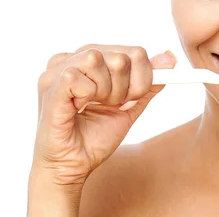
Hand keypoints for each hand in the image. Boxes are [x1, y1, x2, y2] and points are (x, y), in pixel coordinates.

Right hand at [31, 44, 175, 187]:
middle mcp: (73, 58)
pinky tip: (78, 108)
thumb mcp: (130, 106)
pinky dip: (87, 96)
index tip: (129, 100)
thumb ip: (149, 83)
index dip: (142, 79)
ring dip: (105, 92)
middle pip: (121, 57)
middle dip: (124, 89)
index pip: (134, 52)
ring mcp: (57, 70)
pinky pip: (77, 76)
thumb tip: (169, 58)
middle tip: (109, 106)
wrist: (72, 167)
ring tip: (92, 106)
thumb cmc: (95, 136)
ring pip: (97, 59)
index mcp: (92, 58)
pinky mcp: (49, 85)